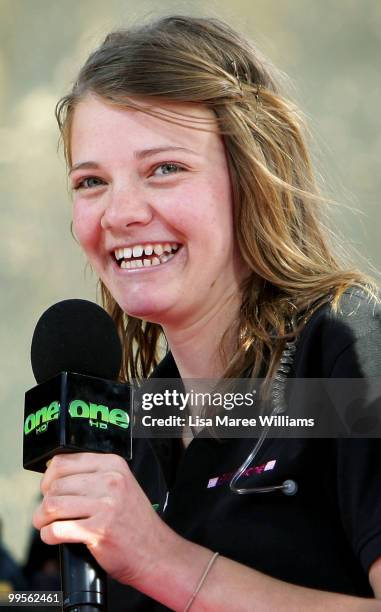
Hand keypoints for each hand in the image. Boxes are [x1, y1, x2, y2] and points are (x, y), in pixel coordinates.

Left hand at [32, 453, 169, 585]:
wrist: (154, 551)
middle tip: (48, 512)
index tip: (49, 489)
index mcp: (113, 464)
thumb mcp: (121, 484)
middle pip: (56, 485)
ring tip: (47, 523)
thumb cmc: (133, 520)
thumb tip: (54, 474)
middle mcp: (110, 481)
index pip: (64, 461)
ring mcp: (105, 505)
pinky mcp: (98, 530)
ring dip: (42, 518)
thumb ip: (93, 475)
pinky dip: (49, 535)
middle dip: (44, 501)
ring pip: (52, 505)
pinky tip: (54, 536)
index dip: (49, 477)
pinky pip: (57, 530)